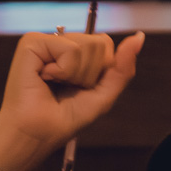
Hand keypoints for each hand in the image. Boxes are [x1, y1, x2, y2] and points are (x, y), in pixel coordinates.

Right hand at [0, 31, 144, 170]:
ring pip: (86, 45)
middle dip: (90, 73)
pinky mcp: (32, 42)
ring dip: (76, 74)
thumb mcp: (103, 94)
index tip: (82, 87)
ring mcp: (46, 41)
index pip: (106, 45)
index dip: (102, 71)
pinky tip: (45, 78)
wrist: (37, 133)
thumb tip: (139, 37)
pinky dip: (63, 70)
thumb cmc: (65, 117)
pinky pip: (68, 48)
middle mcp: (61, 44)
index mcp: (76, 55)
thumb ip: (122, 67)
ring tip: (55, 83)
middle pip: (99, 43)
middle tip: (66, 87)